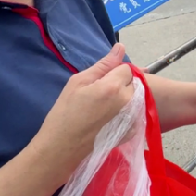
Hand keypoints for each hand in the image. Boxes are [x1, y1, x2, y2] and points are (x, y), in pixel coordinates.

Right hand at [31, 44, 134, 175]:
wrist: (61, 148)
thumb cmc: (65, 112)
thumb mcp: (78, 82)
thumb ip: (103, 64)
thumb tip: (120, 47)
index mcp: (114, 87)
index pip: (125, 68)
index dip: (113, 73)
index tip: (99, 82)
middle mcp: (127, 101)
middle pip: (132, 83)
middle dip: (120, 85)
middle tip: (100, 95)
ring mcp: (131, 118)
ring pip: (135, 98)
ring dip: (124, 98)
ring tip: (104, 108)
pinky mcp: (131, 131)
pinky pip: (134, 113)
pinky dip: (126, 112)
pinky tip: (109, 119)